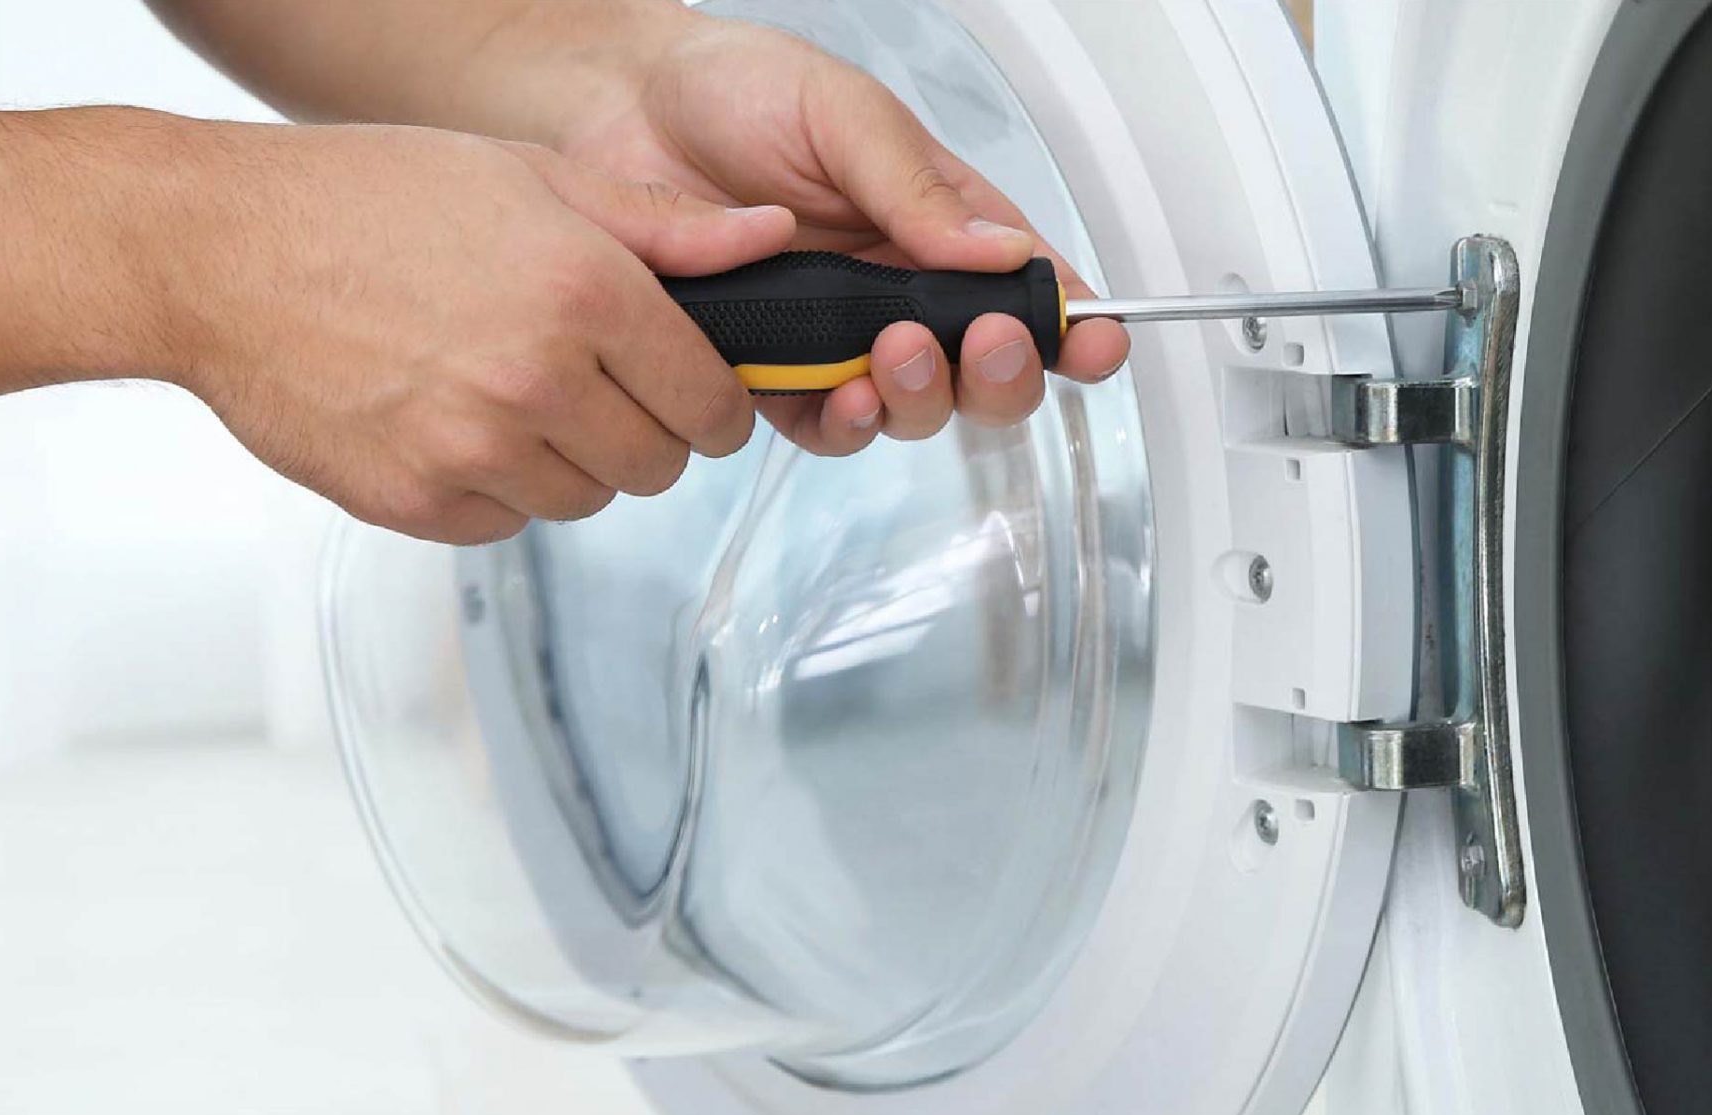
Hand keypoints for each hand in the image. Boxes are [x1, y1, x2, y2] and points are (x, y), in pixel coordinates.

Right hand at [156, 122, 795, 541]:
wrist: (217, 253)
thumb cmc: (364, 200)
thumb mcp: (527, 176)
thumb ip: (660, 225)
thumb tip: (769, 239)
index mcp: (584, 293)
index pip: (711, 402)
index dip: (711, 403)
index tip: (689, 394)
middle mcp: (538, 380)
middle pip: (658, 467)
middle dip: (643, 434)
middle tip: (592, 388)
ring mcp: (473, 450)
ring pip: (583, 501)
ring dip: (567, 463)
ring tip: (508, 394)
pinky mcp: (416, 502)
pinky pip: (503, 525)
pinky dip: (493, 490)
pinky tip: (450, 421)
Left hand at [552, 15, 1131, 457]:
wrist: (616, 111)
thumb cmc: (732, 90)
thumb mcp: (842, 115)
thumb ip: (918, 190)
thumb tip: (1002, 252)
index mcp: (936, 221)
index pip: (1025, 286)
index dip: (1072, 327)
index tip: (1096, 344)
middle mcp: (894, 289)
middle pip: (981, 370)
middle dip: (998, 374)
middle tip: (983, 344)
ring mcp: (834, 338)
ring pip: (910, 408)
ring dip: (920, 398)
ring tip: (894, 354)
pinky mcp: (770, 374)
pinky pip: (824, 426)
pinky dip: (844, 424)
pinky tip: (839, 396)